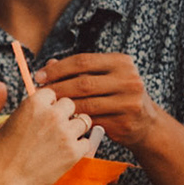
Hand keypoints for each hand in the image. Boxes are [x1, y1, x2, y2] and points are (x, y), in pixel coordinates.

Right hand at [0, 87, 96, 184]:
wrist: (5, 179)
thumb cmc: (2, 154)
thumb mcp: (8, 124)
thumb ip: (27, 113)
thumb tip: (40, 110)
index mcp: (34, 104)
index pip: (52, 93)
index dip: (49, 104)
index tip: (46, 112)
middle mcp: (52, 115)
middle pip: (70, 104)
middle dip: (64, 114)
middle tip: (57, 127)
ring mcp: (65, 133)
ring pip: (83, 121)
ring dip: (75, 128)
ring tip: (65, 139)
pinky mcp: (73, 151)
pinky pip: (86, 142)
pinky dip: (79, 147)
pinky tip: (67, 152)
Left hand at [37, 52, 163, 147]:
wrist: (145, 123)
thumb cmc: (116, 95)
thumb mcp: (103, 77)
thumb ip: (78, 70)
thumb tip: (48, 64)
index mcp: (121, 62)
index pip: (83, 61)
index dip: (58, 69)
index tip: (38, 76)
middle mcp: (129, 79)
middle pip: (83, 83)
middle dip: (57, 88)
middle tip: (38, 94)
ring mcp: (129, 102)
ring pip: (86, 104)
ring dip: (63, 107)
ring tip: (48, 107)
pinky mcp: (125, 122)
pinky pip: (92, 120)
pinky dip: (75, 120)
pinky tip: (63, 119)